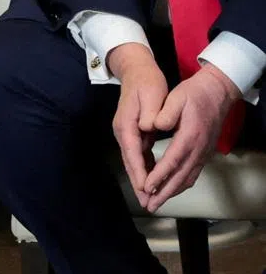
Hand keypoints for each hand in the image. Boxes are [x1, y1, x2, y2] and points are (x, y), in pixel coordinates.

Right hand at [108, 42, 167, 206]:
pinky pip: (138, 154)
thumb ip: (149, 112)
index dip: (139, 171)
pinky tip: (151, 179)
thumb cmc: (146, 81)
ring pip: (134, 160)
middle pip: (130, 161)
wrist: (136, 71)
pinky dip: (144, 168)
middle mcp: (123, 131)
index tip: (146, 188)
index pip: (133, 152)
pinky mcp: (133, 132)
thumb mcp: (151, 93)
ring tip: (150, 197)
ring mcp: (126, 132)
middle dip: (138, 182)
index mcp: (127, 124)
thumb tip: (149, 127)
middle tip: (148, 202)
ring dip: (141, 178)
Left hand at [140, 64, 240, 212]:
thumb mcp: (176, 98)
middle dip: (164, 193)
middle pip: (181, 177)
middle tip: (149, 206)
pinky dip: (180, 185)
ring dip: (172, 193)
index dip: (159, 176)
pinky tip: (170, 190)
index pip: (172, 160)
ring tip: (156, 204)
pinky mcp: (204, 153)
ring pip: (188, 178)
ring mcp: (203, 152)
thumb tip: (153, 126)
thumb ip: (165, 113)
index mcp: (189, 136)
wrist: (218, 92)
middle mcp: (198, 149)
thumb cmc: (194, 94)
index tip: (146, 187)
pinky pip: (192, 174)